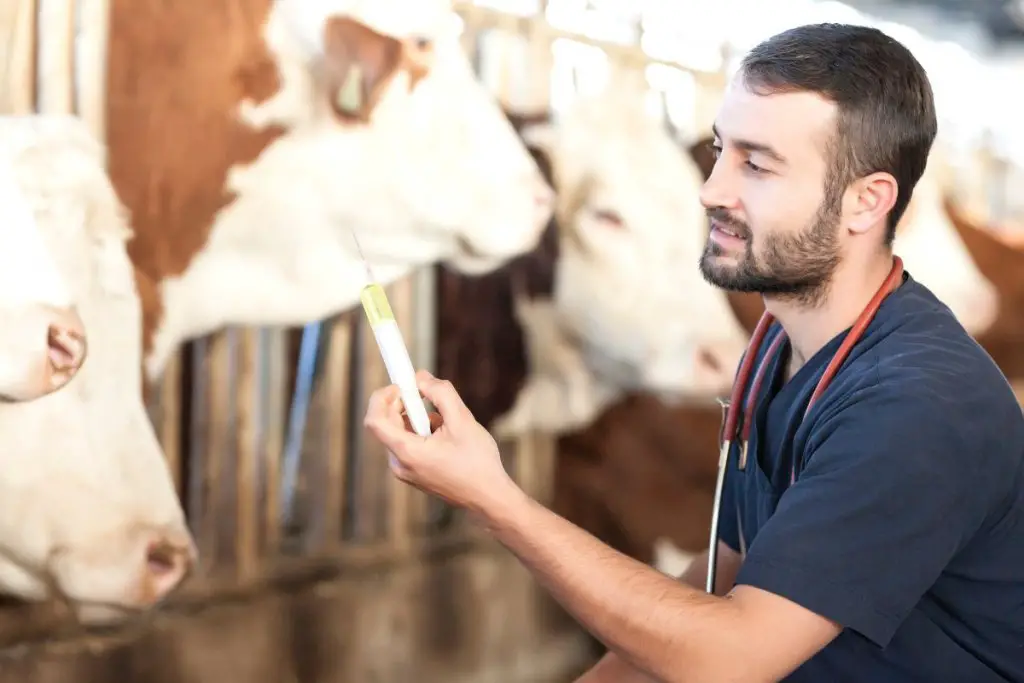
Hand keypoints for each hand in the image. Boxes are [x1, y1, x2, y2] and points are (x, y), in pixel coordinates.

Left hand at [363, 370, 520, 515]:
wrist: (489, 498)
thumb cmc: (477, 463)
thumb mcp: (462, 420)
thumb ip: (440, 393)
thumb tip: (422, 378)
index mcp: (407, 452)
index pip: (374, 420)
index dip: (382, 397)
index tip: (401, 386)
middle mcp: (400, 464)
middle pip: (387, 424)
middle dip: (404, 403)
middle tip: (425, 393)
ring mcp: (406, 471)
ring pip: (399, 433)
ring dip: (416, 418)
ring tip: (444, 421)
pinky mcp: (414, 474)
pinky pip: (408, 444)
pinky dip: (421, 432)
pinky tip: (445, 436)